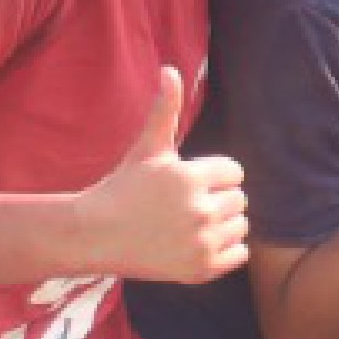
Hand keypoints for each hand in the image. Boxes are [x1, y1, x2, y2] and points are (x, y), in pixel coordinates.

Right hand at [78, 67, 248, 280]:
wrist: (96, 235)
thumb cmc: (123, 188)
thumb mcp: (146, 148)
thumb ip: (165, 110)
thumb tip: (170, 70)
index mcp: (190, 177)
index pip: (235, 172)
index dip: (213, 175)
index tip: (186, 183)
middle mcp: (199, 210)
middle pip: (240, 199)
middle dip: (218, 199)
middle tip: (184, 205)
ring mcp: (201, 242)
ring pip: (242, 226)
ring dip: (223, 224)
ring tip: (188, 223)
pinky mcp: (202, 269)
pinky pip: (240, 253)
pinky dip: (225, 250)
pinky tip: (196, 242)